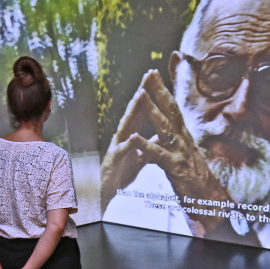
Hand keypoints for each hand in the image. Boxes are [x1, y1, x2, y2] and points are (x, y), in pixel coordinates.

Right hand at [100, 72, 158, 208]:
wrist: (108, 194)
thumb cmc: (123, 173)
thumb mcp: (140, 157)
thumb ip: (149, 145)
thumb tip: (162, 135)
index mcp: (131, 134)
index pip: (142, 110)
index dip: (150, 93)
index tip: (158, 76)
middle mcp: (123, 136)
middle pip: (134, 111)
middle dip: (142, 92)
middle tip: (150, 74)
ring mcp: (117, 147)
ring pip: (126, 126)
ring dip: (133, 110)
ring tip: (141, 95)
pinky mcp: (114, 162)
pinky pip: (122, 151)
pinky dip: (128, 144)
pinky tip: (133, 136)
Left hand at [101, 71, 241, 238]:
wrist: (212, 202)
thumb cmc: (195, 180)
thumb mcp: (181, 158)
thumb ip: (167, 146)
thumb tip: (155, 140)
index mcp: (183, 136)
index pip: (173, 108)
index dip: (165, 90)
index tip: (156, 73)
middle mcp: (184, 140)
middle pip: (171, 110)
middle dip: (160, 91)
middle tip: (150, 73)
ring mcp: (181, 153)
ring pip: (165, 128)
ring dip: (153, 111)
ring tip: (142, 96)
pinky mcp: (176, 168)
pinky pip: (159, 155)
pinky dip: (146, 146)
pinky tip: (134, 139)